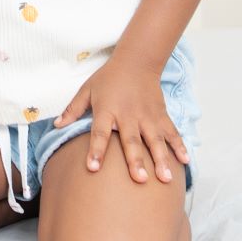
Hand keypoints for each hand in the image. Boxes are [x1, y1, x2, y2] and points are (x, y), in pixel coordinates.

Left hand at [54, 55, 189, 183]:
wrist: (136, 61)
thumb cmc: (108, 78)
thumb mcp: (87, 90)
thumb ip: (73, 109)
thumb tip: (56, 126)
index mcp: (107, 110)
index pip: (100, 132)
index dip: (96, 150)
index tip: (93, 168)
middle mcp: (128, 115)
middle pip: (132, 141)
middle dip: (136, 160)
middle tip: (139, 180)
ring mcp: (148, 116)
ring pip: (155, 140)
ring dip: (161, 159)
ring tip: (165, 179)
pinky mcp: (161, 115)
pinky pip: (171, 133)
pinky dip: (179, 146)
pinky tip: (185, 162)